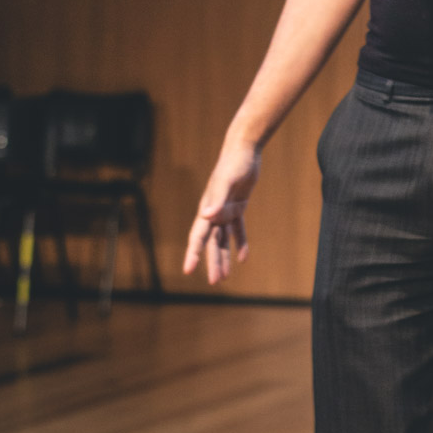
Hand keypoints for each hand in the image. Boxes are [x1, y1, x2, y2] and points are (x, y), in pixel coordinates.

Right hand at [183, 138, 260, 284]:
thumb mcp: (227, 181)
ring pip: (223, 240)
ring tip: (224, 277)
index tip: (188, 270)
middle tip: (214, 282)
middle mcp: (213, 212)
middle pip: (211, 243)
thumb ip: (217, 199)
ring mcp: (225, 210)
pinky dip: (240, 243)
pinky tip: (243, 258)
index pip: (198, 236)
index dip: (193, 253)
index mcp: (207, 209)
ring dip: (223, 257)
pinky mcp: (238, 206)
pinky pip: (238, 229)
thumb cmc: (233, 164)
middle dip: (211, 262)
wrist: (243, 150)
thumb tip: (206, 216)